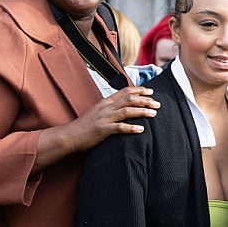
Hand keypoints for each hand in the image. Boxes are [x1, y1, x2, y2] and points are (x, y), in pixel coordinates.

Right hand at [34, 86, 159, 172]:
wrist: (70, 135)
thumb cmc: (85, 126)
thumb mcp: (98, 111)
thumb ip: (110, 107)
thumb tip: (123, 105)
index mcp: (105, 102)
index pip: (125, 91)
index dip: (139, 90)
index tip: (151, 92)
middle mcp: (106, 107)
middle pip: (129, 99)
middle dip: (145, 100)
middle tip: (157, 104)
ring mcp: (104, 118)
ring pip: (127, 111)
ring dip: (142, 111)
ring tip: (154, 114)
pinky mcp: (103, 129)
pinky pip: (120, 128)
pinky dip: (131, 128)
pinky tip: (141, 129)